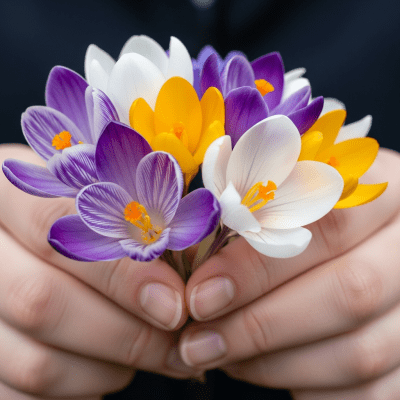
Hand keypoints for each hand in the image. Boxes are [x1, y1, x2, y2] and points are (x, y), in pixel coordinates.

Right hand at [0, 144, 194, 398]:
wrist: (37, 247)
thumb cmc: (89, 218)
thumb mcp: (104, 199)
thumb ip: (133, 219)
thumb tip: (184, 271)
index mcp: (3, 192)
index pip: (55, 224)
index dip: (121, 270)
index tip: (174, 302)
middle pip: (42, 301)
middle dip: (127, 332)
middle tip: (178, 340)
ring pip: (37, 361)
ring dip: (110, 366)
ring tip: (151, 350)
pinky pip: (26, 394)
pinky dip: (84, 389)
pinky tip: (112, 367)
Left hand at [178, 148, 399, 398]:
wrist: (363, 245)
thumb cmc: (307, 218)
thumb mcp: (287, 200)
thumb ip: (250, 221)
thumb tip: (195, 266)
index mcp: (385, 193)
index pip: (326, 226)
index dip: (258, 265)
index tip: (200, 294)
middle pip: (349, 292)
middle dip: (260, 324)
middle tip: (198, 340)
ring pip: (359, 351)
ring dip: (275, 363)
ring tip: (220, 354)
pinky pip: (371, 392)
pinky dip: (308, 388)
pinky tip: (264, 370)